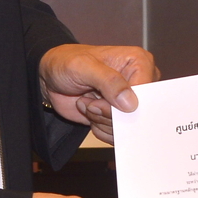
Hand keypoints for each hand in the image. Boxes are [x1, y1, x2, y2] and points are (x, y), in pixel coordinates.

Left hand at [41, 43, 158, 142]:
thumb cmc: (66, 63)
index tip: (102, 100)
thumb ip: (109, 81)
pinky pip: (118, 135)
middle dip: (111, 114)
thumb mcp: (84, 66)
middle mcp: (139, 82)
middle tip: (92, 102)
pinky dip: (100, 128)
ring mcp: (129, 102)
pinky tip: (90, 112)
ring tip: (88, 102)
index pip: (147, 93)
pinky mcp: (119, 117)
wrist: (50, 78)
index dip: (127, 104)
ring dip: (102, 120)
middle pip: (138, 114)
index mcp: (139, 62)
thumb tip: (131, 103)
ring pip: (127, 128)